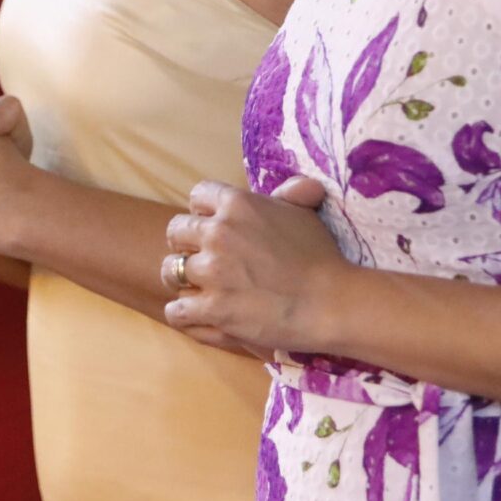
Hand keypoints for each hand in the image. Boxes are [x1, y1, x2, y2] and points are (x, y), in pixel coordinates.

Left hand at [161, 177, 349, 355]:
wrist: (331, 303)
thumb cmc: (322, 257)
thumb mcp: (306, 214)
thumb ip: (293, 194)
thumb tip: (302, 185)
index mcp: (237, 204)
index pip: (197, 196)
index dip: (203, 212)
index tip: (213, 227)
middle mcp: (217, 233)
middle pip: (175, 232)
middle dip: (185, 246)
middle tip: (203, 261)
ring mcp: (211, 271)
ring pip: (169, 271)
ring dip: (181, 281)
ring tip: (199, 289)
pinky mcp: (211, 308)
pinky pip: (176, 310)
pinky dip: (184, 314)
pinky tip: (198, 315)